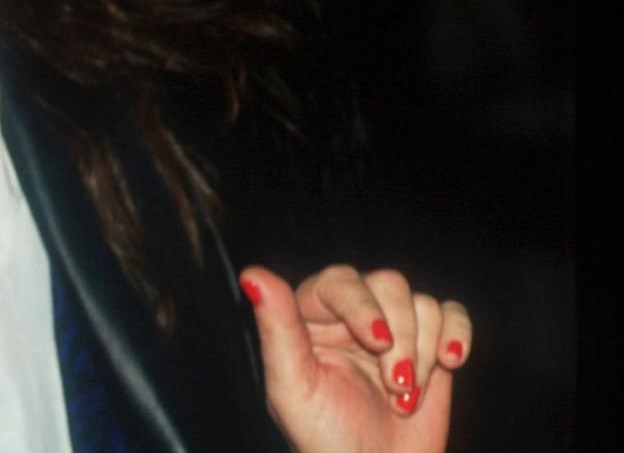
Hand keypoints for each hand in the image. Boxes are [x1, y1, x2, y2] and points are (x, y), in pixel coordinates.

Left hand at [239, 264, 471, 452]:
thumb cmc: (327, 439)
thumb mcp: (292, 389)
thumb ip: (276, 329)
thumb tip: (252, 275)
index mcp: (309, 318)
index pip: (337, 281)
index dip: (362, 305)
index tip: (378, 342)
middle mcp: (350, 314)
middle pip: (387, 284)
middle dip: (401, 338)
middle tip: (395, 385)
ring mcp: (392, 326)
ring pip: (421, 301)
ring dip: (423, 351)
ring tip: (406, 395)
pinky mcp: (429, 343)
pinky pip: (451, 312)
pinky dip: (457, 333)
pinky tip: (450, 361)